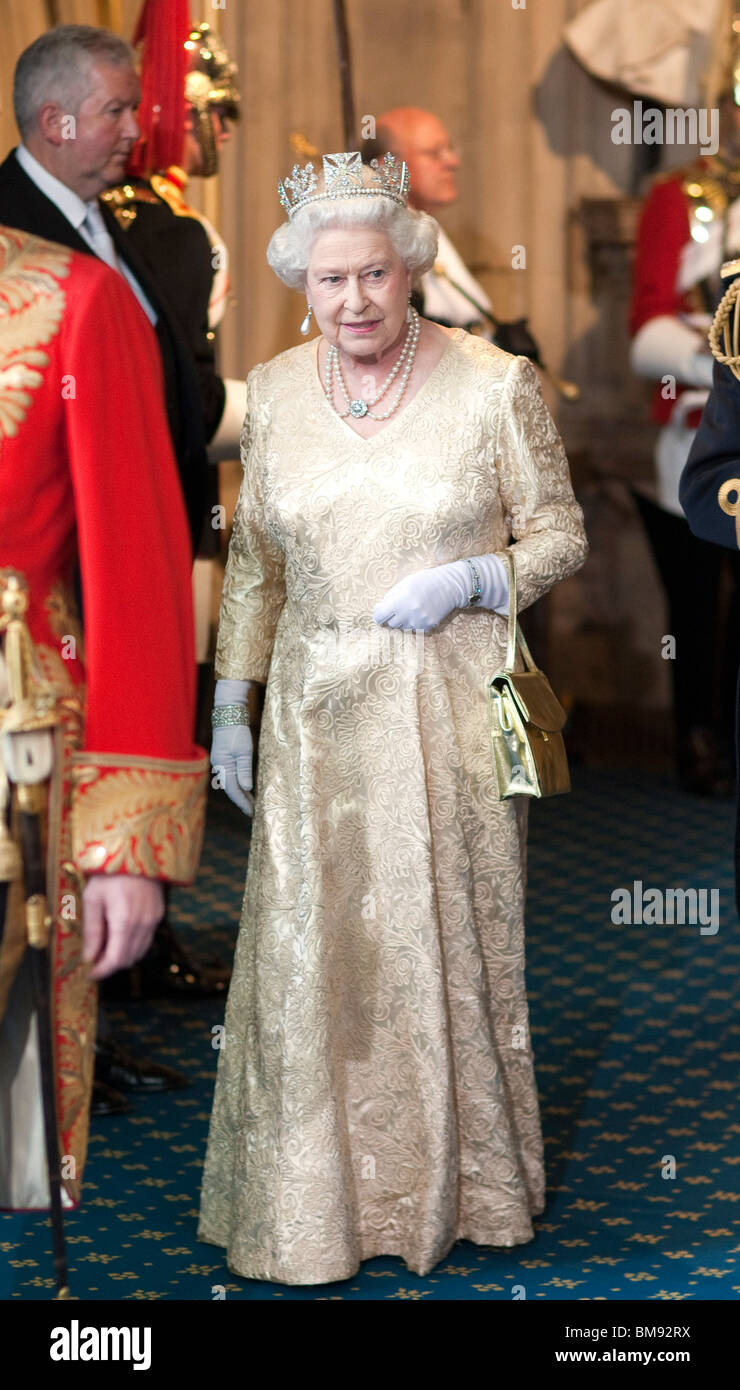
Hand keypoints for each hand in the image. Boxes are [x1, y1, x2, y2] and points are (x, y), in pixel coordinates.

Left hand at [82, 874, 164, 979]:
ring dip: (122, 956)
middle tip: (94, 960)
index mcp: (124, 921)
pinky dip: (132, 944)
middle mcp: (143, 924)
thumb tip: (89, 957)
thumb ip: (92, 931)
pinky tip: (119, 935)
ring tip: (105, 947)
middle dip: (110, 965)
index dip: (102, 971)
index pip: (115, 960)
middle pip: (128, 959)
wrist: (136, 852)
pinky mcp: (159, 914)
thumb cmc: (109, 873)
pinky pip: (146, 939)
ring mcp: (154, 919)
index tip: (89, 973)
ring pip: (139, 951)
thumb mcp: (93, 900)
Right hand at [211, 723, 254, 815]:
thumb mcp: (244, 751)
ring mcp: (220, 762)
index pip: (233, 790)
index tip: (252, 812)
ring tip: (252, 802)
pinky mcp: (223, 758)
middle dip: (242, 800)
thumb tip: (247, 788)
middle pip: (231, 789)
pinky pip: (230, 775)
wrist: (228, 714)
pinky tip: (246, 787)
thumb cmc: (237, 731)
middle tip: (253, 812)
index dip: (243, 802)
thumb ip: (245, 770)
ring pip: (230, 783)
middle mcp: (219, 766)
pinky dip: (239, 783)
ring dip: (241, 793)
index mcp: (223, 766)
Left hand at [373, 556, 508, 631]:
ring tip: (413, 608)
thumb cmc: (423, 582)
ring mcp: (418, 621)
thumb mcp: (403, 585)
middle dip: (394, 616)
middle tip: (402, 606)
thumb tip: (377, 611)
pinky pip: (415, 630)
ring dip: (405, 620)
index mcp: (399, 600)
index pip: (379, 617)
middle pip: (391, 624)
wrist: (449, 586)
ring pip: (403, 628)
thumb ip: (389, 599)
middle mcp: (408, 613)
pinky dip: (416, 623)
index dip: (379, 614)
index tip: (381, 612)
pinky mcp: (427, 627)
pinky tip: (422, 612)